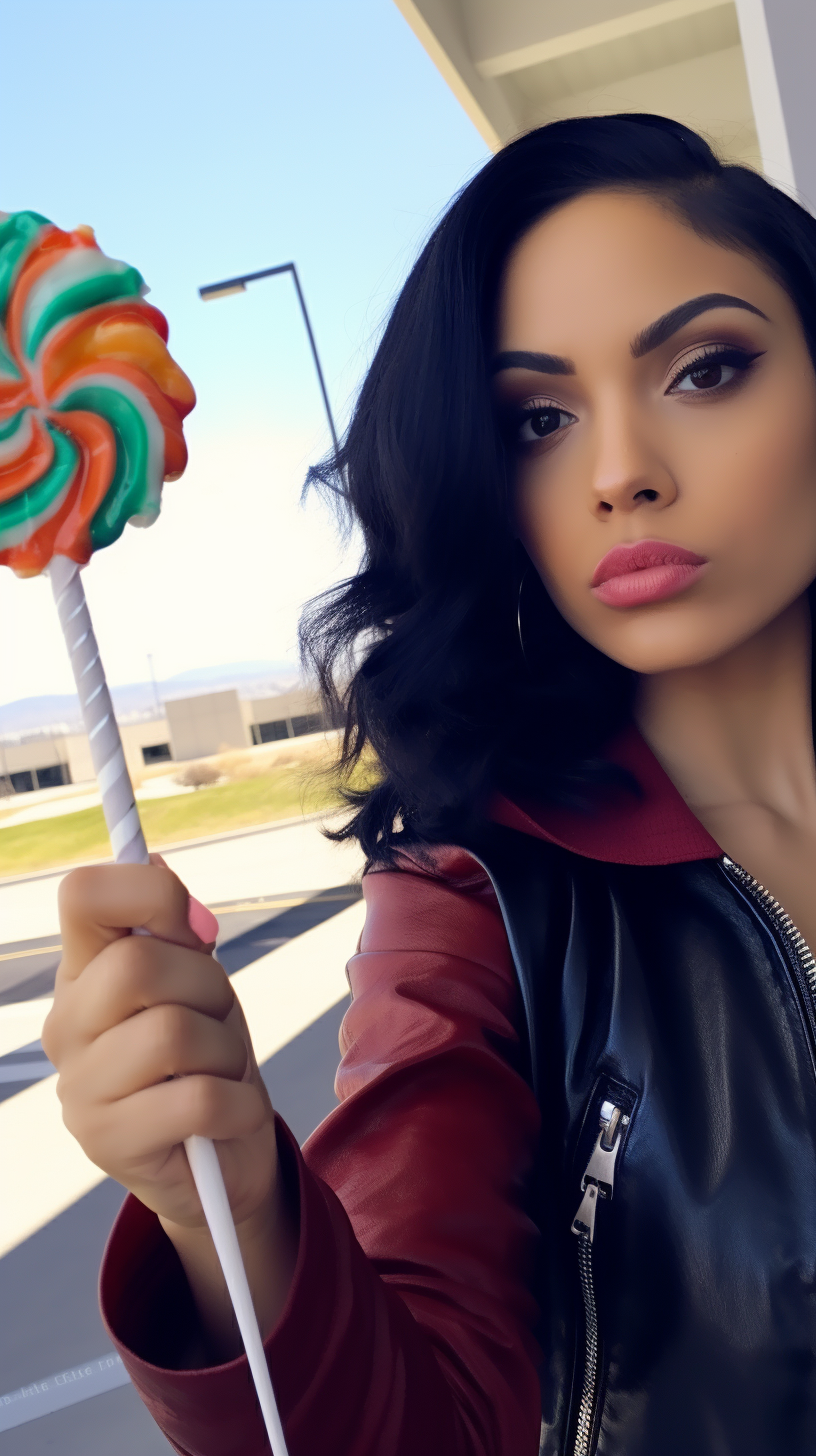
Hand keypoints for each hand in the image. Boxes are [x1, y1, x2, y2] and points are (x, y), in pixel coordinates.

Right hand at [42, 859, 295, 1354]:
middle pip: (136, 964)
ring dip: (224, 1050)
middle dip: (207, 986)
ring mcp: (79, 1086)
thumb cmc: (207, 1058)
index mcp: (82, 971)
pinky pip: (196, 1099)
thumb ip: (178, 928)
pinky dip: (237, 1104)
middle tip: (216, 1020)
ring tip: (219, 1071)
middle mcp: (66, 1024)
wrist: (220, 1160)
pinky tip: (230, 1114)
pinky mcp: (106, 1142)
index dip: (149, 891)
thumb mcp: (198, 984)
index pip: (83, 895)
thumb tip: (156, 861)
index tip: (193, 927)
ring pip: (172, 1032)